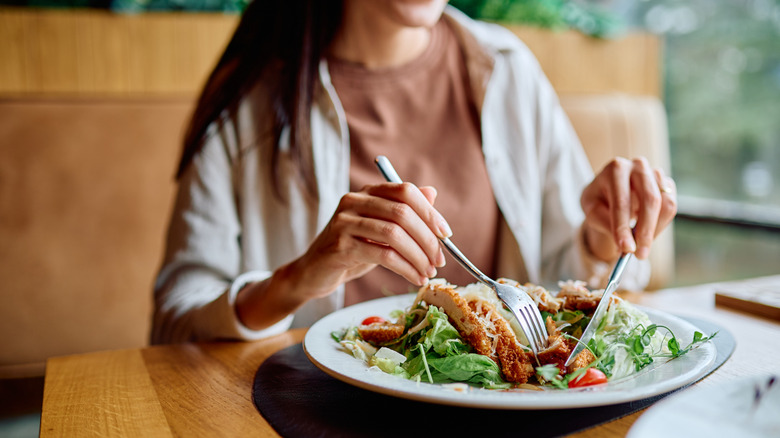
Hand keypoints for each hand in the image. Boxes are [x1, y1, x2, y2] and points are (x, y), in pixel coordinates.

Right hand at [291, 182, 449, 298]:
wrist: (315, 272)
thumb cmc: (352, 250)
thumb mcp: (381, 229)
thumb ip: (404, 212)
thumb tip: (432, 193)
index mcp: (367, 192)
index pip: (405, 191)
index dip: (430, 212)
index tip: (446, 235)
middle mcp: (354, 201)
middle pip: (402, 213)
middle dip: (427, 239)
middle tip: (440, 261)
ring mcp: (344, 222)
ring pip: (394, 234)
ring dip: (418, 256)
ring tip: (428, 272)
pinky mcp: (340, 246)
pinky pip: (383, 255)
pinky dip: (405, 269)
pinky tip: (415, 278)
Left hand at [580, 157, 676, 261]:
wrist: (610, 191)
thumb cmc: (599, 201)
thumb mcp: (592, 211)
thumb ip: (606, 224)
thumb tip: (627, 246)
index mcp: (615, 169)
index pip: (622, 202)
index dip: (623, 227)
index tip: (626, 249)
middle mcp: (638, 166)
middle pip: (650, 200)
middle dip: (645, 231)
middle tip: (640, 255)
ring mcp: (656, 174)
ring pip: (665, 205)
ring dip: (655, 230)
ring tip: (640, 245)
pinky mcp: (667, 184)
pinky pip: (671, 208)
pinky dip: (660, 225)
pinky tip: (646, 232)